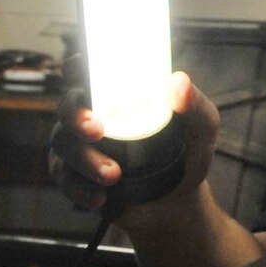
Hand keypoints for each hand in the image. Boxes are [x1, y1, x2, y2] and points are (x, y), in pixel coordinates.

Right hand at [49, 69, 219, 223]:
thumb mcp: (201, 128)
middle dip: (76, 117)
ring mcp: (80, 146)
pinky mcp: (75, 177)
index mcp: (119, 94)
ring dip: (85, 160)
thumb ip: (195, 104)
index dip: (78, 66)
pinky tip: (100, 198)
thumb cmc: (187, 152)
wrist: (178, 200)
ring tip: (114, 175)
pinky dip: (80, 189)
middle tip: (97, 131)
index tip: (81, 68)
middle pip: (67, 107)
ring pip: (63, 145)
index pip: (88, 71)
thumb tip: (179, 82)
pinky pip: (64, 180)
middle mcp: (93, 115)